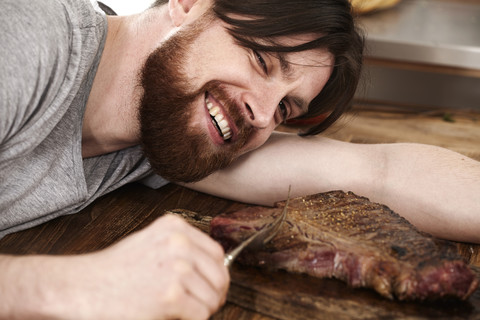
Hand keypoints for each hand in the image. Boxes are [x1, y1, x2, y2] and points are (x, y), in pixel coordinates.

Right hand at [68, 214, 229, 318]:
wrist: (81, 287)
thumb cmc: (113, 270)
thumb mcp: (151, 243)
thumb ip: (181, 249)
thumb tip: (213, 269)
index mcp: (175, 227)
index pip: (217, 253)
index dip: (217, 275)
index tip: (212, 288)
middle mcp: (179, 243)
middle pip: (220, 275)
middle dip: (215, 295)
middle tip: (203, 306)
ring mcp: (176, 268)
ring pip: (212, 298)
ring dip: (202, 310)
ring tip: (182, 311)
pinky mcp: (171, 295)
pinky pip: (201, 315)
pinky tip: (172, 316)